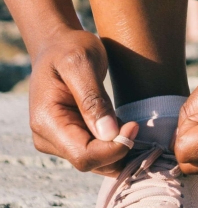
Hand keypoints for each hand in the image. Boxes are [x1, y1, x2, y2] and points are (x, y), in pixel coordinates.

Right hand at [29, 28, 138, 174]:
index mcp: (47, 121)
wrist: (58, 45)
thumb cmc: (70, 48)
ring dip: (119, 150)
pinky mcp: (70, 137)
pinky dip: (114, 144)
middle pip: (90, 163)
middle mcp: (48, 137)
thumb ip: (93, 99)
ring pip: (95, 162)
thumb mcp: (82, 63)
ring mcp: (58, 139)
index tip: (135, 125)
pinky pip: (96, 152)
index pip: (83, 155)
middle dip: (119, 150)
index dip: (113, 148)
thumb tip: (109, 134)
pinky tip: (127, 126)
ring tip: (136, 125)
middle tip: (140, 125)